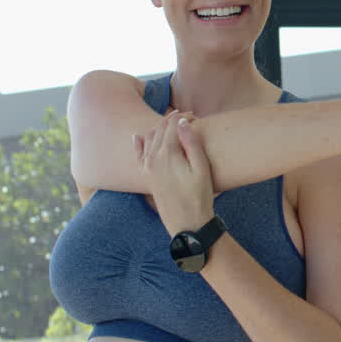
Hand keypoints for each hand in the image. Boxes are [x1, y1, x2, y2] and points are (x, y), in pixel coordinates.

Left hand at [133, 110, 216, 234]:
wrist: (187, 223)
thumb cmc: (199, 197)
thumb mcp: (201, 169)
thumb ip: (192, 143)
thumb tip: (183, 122)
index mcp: (167, 154)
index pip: (172, 125)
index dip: (185, 117)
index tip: (198, 118)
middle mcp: (153, 158)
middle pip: (160, 129)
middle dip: (173, 120)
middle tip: (190, 119)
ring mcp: (147, 166)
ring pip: (149, 137)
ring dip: (161, 128)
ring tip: (175, 126)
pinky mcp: (147, 175)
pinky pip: (138, 154)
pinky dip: (139, 143)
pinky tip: (139, 137)